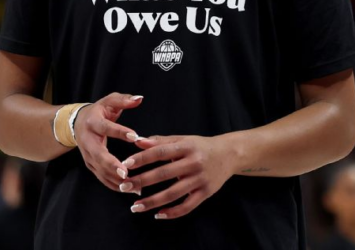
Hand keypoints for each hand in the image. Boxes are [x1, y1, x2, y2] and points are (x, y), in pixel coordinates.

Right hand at [73, 92, 144, 192]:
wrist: (76, 123)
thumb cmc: (99, 111)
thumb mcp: (110, 101)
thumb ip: (124, 100)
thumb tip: (139, 98)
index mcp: (93, 123)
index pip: (106, 127)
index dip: (120, 132)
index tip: (135, 137)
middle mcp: (87, 141)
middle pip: (98, 155)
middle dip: (112, 165)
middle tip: (126, 173)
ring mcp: (88, 156)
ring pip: (100, 170)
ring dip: (115, 179)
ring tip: (133, 185)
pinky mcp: (91, 165)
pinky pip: (102, 178)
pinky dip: (114, 185)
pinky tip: (129, 190)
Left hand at [119, 134, 234, 219]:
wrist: (230, 154)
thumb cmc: (202, 146)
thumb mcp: (183, 139)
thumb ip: (161, 141)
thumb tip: (137, 142)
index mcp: (187, 147)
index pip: (161, 152)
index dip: (143, 158)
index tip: (126, 164)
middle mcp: (194, 163)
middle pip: (164, 174)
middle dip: (141, 181)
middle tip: (123, 186)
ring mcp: (201, 179)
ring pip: (173, 193)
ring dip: (152, 201)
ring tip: (134, 206)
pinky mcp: (206, 192)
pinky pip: (187, 206)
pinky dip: (172, 212)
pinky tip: (158, 214)